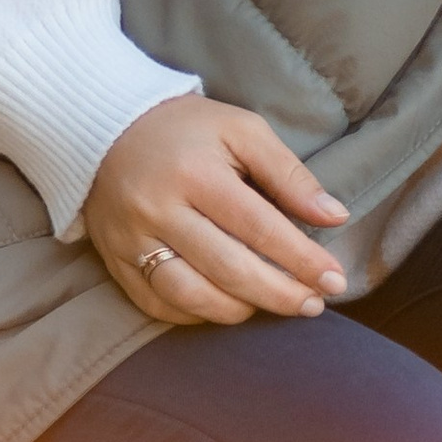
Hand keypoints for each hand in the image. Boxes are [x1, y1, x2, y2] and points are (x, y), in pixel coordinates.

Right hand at [84, 94, 349, 325]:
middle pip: (227, 268)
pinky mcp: (114, 260)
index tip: (334, 280)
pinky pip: (157, 304)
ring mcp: (131, 240)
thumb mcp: (242, 131)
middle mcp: (158, 209)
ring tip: (273, 306)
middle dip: (279, 294)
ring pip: (190, 295)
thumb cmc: (187, 129)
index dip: (301, 259)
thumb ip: (289, 174)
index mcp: (196, 172)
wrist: (106, 127)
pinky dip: (195, 314)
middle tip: (314, 304)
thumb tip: (335, 217)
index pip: (259, 227)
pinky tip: (226, 307)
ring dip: (239, 311)